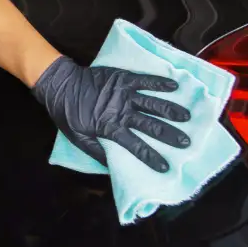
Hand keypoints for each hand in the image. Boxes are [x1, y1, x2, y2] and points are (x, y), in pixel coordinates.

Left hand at [32, 56, 190, 171]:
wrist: (60, 84)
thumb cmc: (68, 113)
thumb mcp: (78, 139)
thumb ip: (97, 152)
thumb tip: (112, 168)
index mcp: (111, 128)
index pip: (135, 147)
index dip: (151, 157)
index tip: (166, 168)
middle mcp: (121, 111)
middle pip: (150, 125)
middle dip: (169, 135)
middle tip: (186, 142)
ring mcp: (123, 93)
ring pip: (152, 103)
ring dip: (170, 110)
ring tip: (187, 116)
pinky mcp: (123, 77)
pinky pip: (144, 80)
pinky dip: (159, 82)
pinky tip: (174, 85)